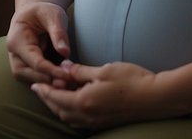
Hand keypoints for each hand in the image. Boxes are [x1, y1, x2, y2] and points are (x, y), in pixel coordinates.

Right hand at [6, 2, 73, 84]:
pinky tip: (64, 80)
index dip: (52, 70)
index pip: (35, 62)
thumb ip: (58, 32)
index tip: (69, 75)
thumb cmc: (43, 12)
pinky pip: (36, 80)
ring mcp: (18, 63)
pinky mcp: (26, 69)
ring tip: (68, 82)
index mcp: (17, 40)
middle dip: (50, 80)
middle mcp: (14, 54)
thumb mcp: (53, 14)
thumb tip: (65, 53)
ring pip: (32, 81)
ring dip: (49, 83)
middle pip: (31, 75)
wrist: (34, 13)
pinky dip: (49, 81)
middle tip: (70, 82)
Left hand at [31, 60, 162, 130]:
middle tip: (40, 88)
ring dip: (58, 107)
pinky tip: (74, 103)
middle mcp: (88, 116)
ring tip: (55, 94)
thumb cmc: (132, 80)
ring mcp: (97, 122)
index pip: (55, 97)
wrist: (156, 99)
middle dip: (48, 99)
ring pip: (69, 118)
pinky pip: (80, 122)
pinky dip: (71, 113)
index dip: (43, 90)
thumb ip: (80, 71)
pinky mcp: (105, 123)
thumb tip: (64, 67)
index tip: (35, 83)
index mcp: (84, 101)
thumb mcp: (103, 70)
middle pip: (59, 110)